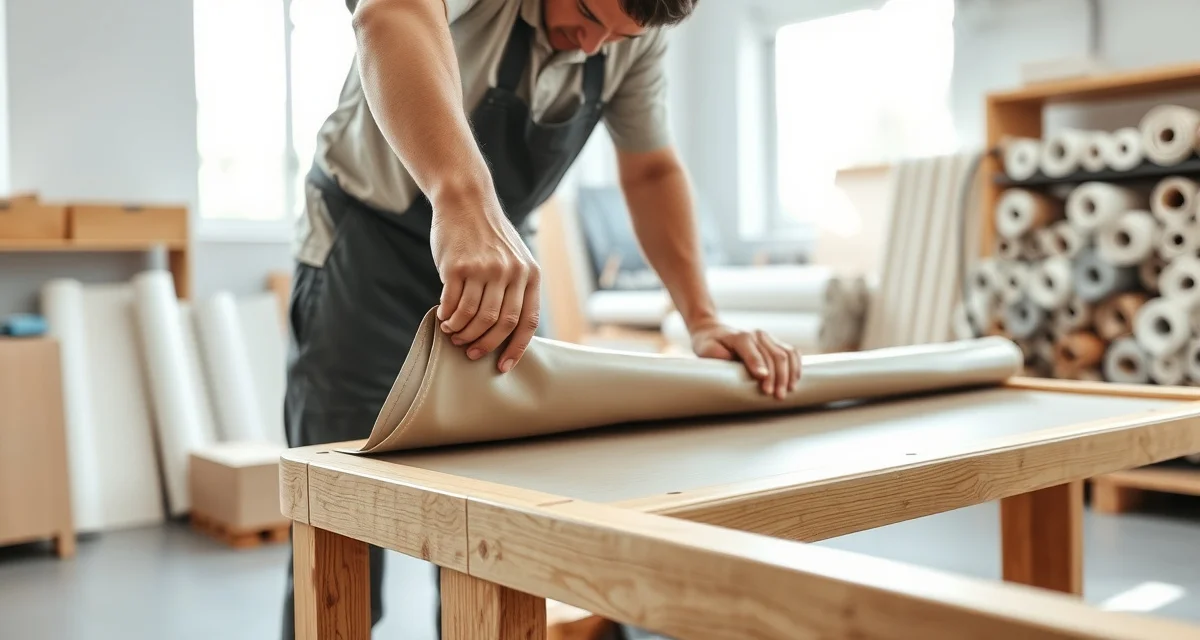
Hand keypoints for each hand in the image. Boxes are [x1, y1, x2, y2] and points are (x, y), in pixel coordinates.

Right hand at [429, 187, 540, 373]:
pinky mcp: (458, 266)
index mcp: (530, 273)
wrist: (466, 201)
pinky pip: (453, 304)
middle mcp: (510, 272)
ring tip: (453, 333)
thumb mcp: (514, 257)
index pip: (527, 321)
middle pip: (499, 323)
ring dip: (462, 332)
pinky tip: (444, 318)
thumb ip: (515, 288)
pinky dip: (448, 317)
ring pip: (475, 317)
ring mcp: (484, 268)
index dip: (515, 348)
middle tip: (470, 351)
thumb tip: (505, 332)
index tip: (503, 367)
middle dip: (484, 344)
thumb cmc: (488, 236)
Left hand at [689, 322, 800, 398]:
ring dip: (789, 374)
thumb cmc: (709, 344)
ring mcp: (768, 337)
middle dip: (778, 378)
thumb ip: (718, 356)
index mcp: (741, 336)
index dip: (761, 369)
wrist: (714, 332)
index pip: (754, 353)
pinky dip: (796, 366)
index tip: (765, 387)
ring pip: (787, 354)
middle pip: (774, 356)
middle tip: (776, 396)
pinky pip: (792, 352)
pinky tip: (794, 380)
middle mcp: (757, 334)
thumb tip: (734, 367)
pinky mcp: (774, 342)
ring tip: (787, 391)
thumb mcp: (706, 350)